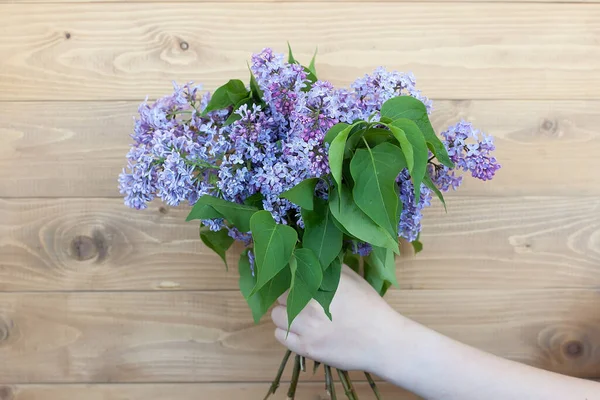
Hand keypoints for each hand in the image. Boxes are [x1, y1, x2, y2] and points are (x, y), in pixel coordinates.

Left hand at [270, 264, 403, 371]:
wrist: (383, 340)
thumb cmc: (370, 306)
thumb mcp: (352, 278)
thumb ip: (328, 268)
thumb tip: (309, 258)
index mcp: (320, 283)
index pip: (287, 276)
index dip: (290, 280)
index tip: (294, 283)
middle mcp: (309, 304)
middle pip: (279, 296)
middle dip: (286, 297)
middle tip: (299, 301)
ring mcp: (306, 327)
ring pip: (276, 316)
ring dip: (284, 315)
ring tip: (300, 317)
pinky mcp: (306, 348)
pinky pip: (280, 336)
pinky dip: (286, 333)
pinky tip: (300, 331)